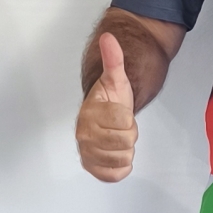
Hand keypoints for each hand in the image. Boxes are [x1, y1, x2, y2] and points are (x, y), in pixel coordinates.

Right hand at [76, 32, 137, 182]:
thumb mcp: (116, 79)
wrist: (105, 118)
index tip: (120, 112)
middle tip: (120, 127)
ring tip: (117, 139)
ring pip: (124, 157)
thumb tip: (109, 37)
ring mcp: (87, 152)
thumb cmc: (112, 100)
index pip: (124, 119)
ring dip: (126, 149)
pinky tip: (117, 155)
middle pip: (126, 140)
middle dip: (129, 133)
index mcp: (89, 112)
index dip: (129, 116)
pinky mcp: (93, 168)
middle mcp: (83, 134)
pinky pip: (115, 175)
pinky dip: (121, 168)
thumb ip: (113, 59)